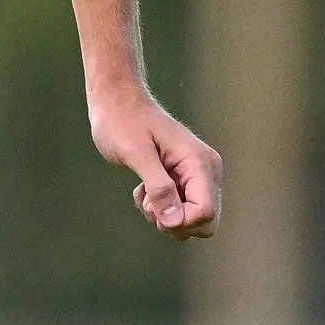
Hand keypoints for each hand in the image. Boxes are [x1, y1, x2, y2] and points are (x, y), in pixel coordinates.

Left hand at [92, 86, 220, 238]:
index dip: (178, 221)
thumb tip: (174, 222)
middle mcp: (207, 170)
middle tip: (148, 201)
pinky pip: (181, 210)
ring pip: (191, 219)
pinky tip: (144, 187)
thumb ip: (158, 187)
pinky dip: (160, 207)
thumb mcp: (136, 154)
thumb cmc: (123, 122)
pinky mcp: (186, 179)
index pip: (205, 212)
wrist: (117, 102)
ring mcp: (198, 175)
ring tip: (144, 191)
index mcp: (199, 162)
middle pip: (206, 222)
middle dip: (174, 222)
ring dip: (164, 215)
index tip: (151, 205)